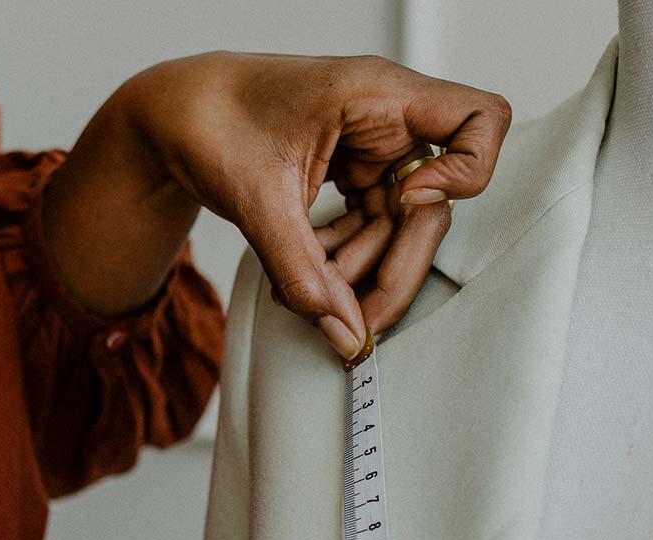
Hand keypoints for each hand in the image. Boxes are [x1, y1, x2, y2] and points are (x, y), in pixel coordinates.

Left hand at [123, 52, 509, 357]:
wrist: (172, 115)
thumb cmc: (211, 121)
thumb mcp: (257, 201)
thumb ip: (303, 271)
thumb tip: (346, 332)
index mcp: (378, 95)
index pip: (480, 118)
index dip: (464, 173)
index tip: (407, 203)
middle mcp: (387, 118)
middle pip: (434, 203)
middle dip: (397, 266)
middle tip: (358, 321)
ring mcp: (372, 147)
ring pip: (400, 226)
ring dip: (360, 272)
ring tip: (307, 294)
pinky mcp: (353, 172)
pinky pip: (370, 227)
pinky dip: (341, 260)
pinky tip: (305, 277)